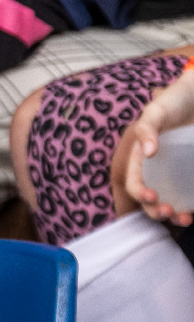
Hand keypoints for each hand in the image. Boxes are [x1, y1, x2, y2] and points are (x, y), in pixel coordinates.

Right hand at [123, 71, 193, 225]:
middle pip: (149, 199)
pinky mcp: (191, 175)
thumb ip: (148, 129)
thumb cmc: (173, 102)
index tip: (152, 196)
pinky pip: (189, 195)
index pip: (134, 182)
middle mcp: (156, 171)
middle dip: (156, 211)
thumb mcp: (156, 111)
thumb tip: (148, 152)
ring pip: (170, 202)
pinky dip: (192, 206)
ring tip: (186, 219)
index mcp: (140, 159)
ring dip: (175, 215)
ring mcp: (175, 174)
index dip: (139, 193)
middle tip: (170, 212)